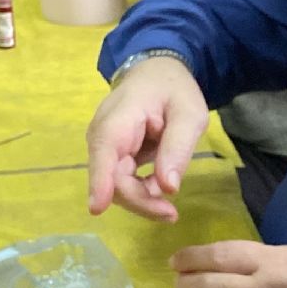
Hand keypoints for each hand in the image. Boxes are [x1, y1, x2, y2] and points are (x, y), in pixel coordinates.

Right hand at [85, 56, 207, 220]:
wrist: (156, 73)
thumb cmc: (173, 89)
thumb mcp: (189, 114)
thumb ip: (178, 148)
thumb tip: (168, 188)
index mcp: (119, 119)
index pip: (104, 153)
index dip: (100, 182)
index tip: (97, 208)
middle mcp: (102, 135)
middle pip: (111, 179)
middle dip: (139, 201)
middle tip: (172, 215)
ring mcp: (104, 147)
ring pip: (115, 185)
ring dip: (141, 199)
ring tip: (169, 208)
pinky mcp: (111, 157)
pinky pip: (121, 181)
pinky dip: (141, 191)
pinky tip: (160, 190)